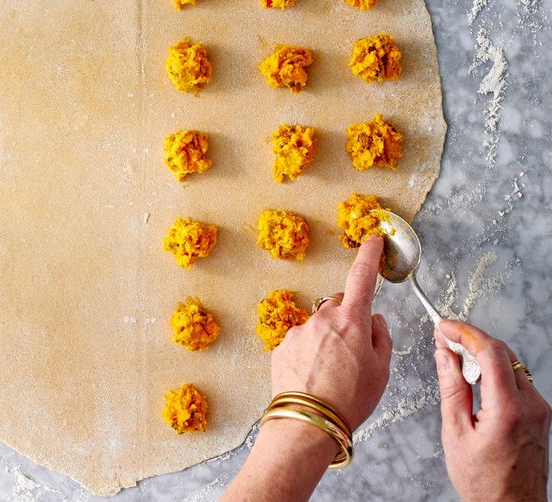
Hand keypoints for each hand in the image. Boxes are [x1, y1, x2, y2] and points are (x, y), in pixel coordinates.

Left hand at [271, 235, 392, 430]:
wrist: (307, 425)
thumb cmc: (349, 401)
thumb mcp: (381, 372)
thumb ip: (381, 339)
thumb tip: (374, 322)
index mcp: (351, 320)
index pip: (362, 276)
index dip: (369, 255)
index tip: (373, 239)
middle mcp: (323, 318)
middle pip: (340, 306)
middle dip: (348, 320)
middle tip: (355, 353)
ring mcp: (300, 330)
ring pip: (320, 326)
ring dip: (327, 341)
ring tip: (332, 375)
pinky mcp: (281, 345)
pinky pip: (302, 342)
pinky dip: (309, 354)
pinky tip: (313, 378)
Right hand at [435, 319, 550, 501]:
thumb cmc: (484, 482)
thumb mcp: (456, 433)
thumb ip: (451, 387)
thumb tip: (444, 353)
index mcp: (508, 409)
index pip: (490, 352)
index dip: (465, 332)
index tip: (444, 327)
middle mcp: (531, 405)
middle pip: (502, 352)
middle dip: (472, 340)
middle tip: (445, 339)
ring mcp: (539, 409)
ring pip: (511, 363)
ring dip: (483, 354)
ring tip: (456, 358)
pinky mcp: (540, 414)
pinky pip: (517, 379)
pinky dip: (495, 370)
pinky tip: (475, 378)